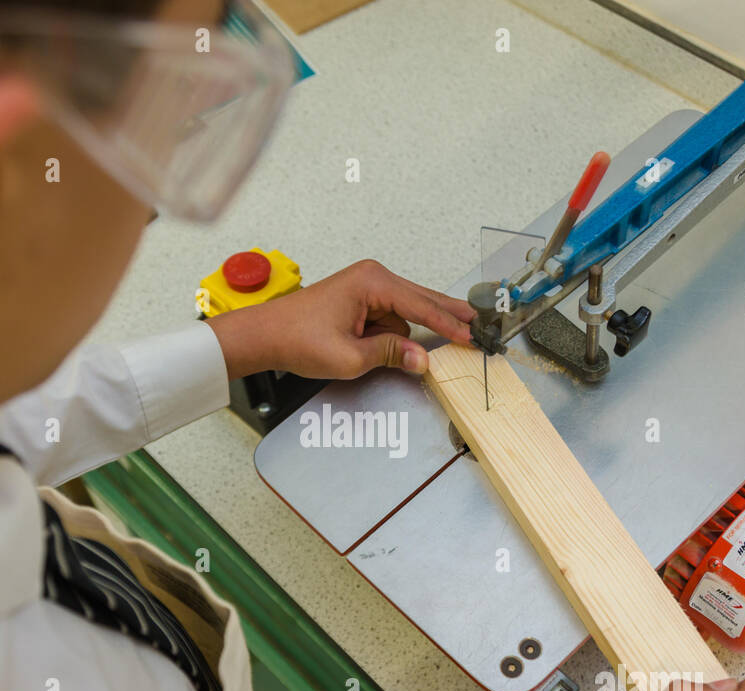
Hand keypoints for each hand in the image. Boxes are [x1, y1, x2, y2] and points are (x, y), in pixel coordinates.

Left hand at [205, 259, 474, 379]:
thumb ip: (390, 355)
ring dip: (405, 336)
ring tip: (390, 352)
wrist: (265, 335)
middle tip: (479, 326)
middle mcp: (373, 277)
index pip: (421, 306)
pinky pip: (389, 318)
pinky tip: (381, 349)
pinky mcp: (360, 299)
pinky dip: (392, 335)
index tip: (472, 336)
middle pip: (422, 300)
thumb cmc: (297, 339)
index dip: (449, 325)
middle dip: (447, 317)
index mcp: (372, 283)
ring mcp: (367, 287)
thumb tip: (423, 359)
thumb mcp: (349, 357)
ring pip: (404, 314)